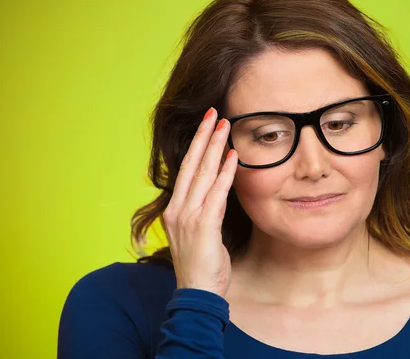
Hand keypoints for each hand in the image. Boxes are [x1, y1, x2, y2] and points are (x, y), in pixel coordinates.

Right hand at [163, 107, 237, 297]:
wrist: (197, 295)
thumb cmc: (202, 265)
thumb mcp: (200, 232)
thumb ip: (206, 208)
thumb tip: (219, 188)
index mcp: (176, 209)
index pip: (186, 170)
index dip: (197, 146)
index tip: (207, 125)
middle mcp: (178, 209)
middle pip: (191, 165)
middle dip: (204, 137)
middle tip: (214, 113)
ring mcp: (188, 217)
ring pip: (202, 174)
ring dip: (215, 148)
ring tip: (225, 126)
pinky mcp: (202, 227)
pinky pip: (215, 194)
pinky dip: (225, 174)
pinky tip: (233, 157)